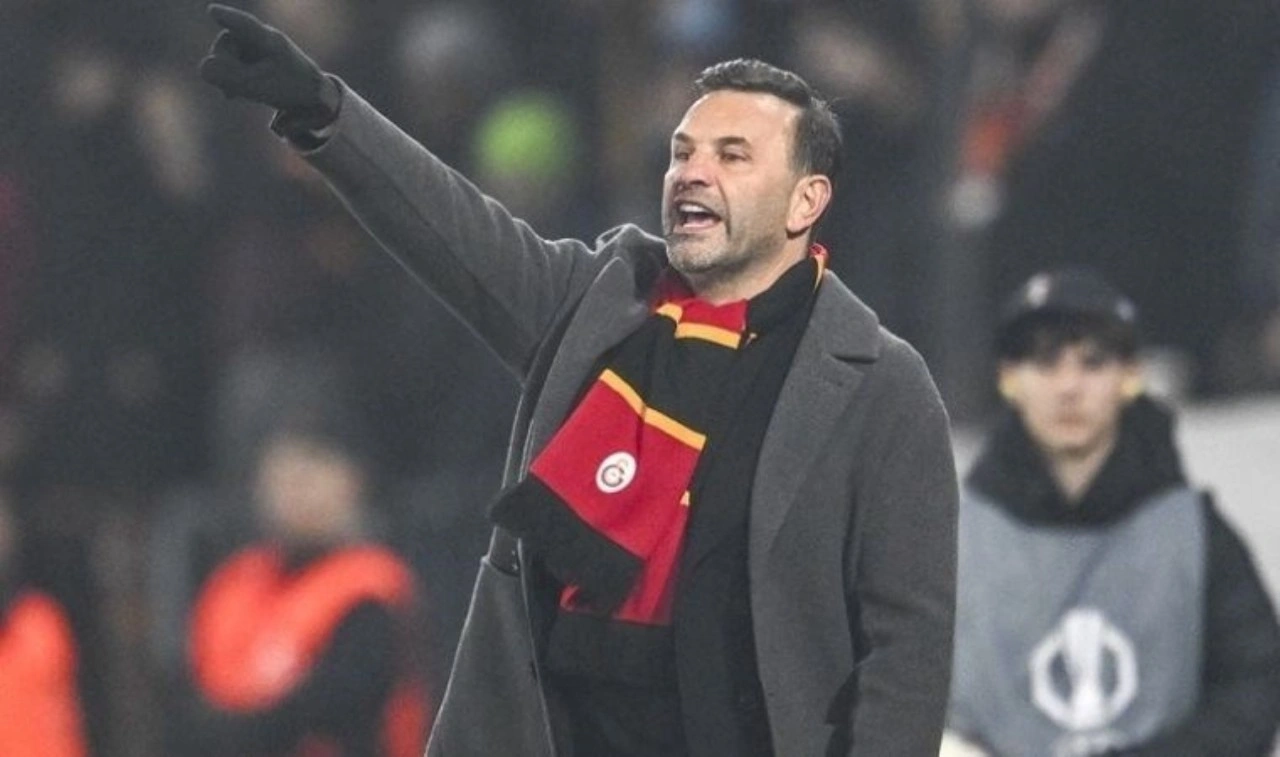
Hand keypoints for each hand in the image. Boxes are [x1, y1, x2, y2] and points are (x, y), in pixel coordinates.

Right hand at [199, 3, 338, 120]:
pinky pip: (238, 64)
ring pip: (232, 54)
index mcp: (270, 40)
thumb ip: (230, 77)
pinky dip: (234, 78)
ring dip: (227, 72)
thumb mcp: (258, 86)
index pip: (244, 24)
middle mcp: (265, 40)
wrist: (316, 100)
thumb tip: (203, 67)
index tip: (212, 11)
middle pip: (229, 41)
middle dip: (222, 61)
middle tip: (227, 86)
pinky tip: (232, 95)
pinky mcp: (262, 63)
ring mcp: (262, 50)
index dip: (227, 17)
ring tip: (231, 94)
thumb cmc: (290, 89)